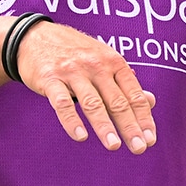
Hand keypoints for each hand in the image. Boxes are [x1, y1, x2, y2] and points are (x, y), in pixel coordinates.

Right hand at [14, 20, 157, 153]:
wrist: (34, 37)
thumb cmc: (75, 53)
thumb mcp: (104, 61)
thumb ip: (126, 84)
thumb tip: (152, 102)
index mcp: (113, 62)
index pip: (134, 94)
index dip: (144, 118)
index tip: (150, 139)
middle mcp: (96, 65)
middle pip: (117, 101)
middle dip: (130, 126)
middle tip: (139, 148)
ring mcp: (73, 71)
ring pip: (92, 103)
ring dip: (104, 126)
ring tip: (114, 146)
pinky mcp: (50, 78)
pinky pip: (62, 102)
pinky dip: (72, 120)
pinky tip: (81, 136)